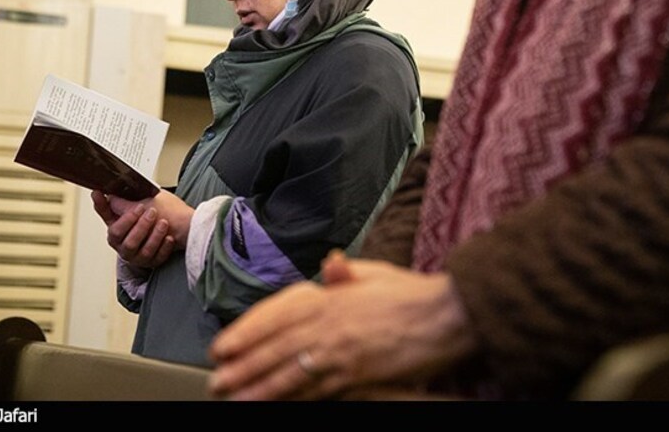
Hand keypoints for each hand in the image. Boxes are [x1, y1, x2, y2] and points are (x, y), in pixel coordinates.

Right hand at [91, 190, 193, 267]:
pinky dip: (164, 246)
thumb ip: (125, 202)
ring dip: (153, 235)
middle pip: (121, 235)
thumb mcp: (142, 203)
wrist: (181, 229)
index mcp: (117, 228)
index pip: (105, 215)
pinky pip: (156, 257)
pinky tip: (169, 237)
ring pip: (140, 249)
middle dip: (136, 222)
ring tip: (163, 223)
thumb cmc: (160, 214)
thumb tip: (109, 193)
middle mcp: (123, 244)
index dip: (101, 205)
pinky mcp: (151, 262)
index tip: (100, 193)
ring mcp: (137, 255)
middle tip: (151, 211)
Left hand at [207, 253, 477, 399]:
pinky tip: (278, 404)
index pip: (278, 314)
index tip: (223, 345)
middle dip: (244, 365)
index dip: (247, 331)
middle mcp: (331, 325)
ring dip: (259, 387)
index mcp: (332, 297)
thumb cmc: (414, 294)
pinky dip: (295, 398)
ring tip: (234, 397)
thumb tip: (330, 265)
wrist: (450, 315)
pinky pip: (319, 391)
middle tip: (218, 379)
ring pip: (291, 373)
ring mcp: (343, 353)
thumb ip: (348, 274)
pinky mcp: (358, 377)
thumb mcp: (377, 274)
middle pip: (277, 347)